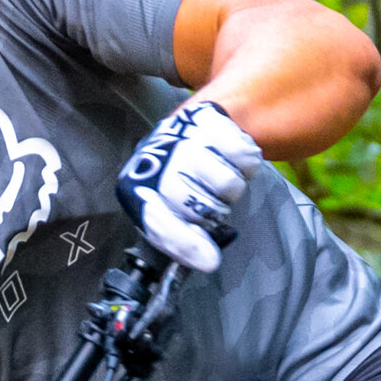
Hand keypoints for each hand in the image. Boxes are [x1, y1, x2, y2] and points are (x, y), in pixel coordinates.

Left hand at [114, 94, 262, 273]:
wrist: (188, 133)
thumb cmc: (179, 182)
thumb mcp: (170, 213)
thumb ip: (184, 241)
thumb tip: (210, 262)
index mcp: (134, 189)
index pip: (159, 223)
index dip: (185, 243)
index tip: (209, 260)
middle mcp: (155, 159)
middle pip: (197, 205)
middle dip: (212, 213)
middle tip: (211, 204)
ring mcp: (182, 136)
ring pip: (226, 184)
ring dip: (232, 188)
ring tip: (219, 178)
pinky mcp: (208, 118)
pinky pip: (245, 157)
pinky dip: (246, 164)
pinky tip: (231, 159)